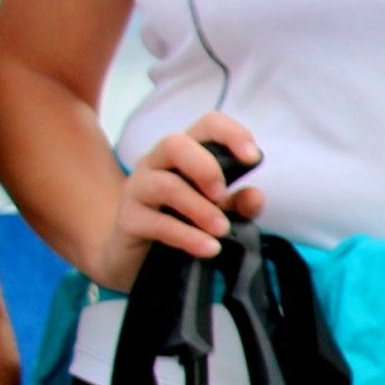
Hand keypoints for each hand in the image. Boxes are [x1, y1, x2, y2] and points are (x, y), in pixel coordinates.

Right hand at [96, 115, 261, 288]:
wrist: (136, 259)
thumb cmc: (180, 223)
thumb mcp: (218, 212)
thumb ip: (239, 203)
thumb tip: (256, 196)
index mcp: (183, 153)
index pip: (207, 125)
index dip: (232, 134)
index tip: (253, 158)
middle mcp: (157, 163)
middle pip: (175, 143)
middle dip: (206, 168)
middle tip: (224, 196)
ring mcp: (138, 189)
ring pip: (165, 185)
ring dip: (200, 208)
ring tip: (222, 230)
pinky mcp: (128, 221)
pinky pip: (158, 223)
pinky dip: (188, 236)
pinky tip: (209, 248)